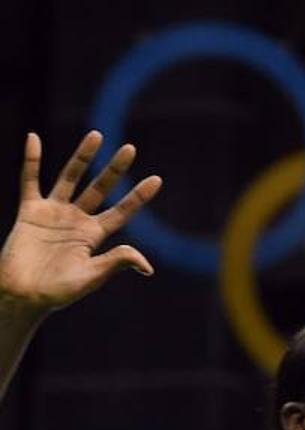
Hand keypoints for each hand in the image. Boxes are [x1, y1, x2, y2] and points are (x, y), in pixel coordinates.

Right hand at [0, 131, 161, 310]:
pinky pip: (29, 180)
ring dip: (82, 157)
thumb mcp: (92, 276)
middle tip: (130, 148)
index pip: (122, 211)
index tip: (157, 179)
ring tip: (97, 135)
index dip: (138, 196)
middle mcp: (77, 220)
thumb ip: (116, 262)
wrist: (22, 295)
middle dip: (115, 169)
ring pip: (70, 178)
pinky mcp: (29, 211)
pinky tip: (34, 138)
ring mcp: (53, 213)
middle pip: (100, 188)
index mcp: (95, 236)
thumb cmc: (58, 292)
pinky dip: (31, 160)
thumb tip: (147, 265)